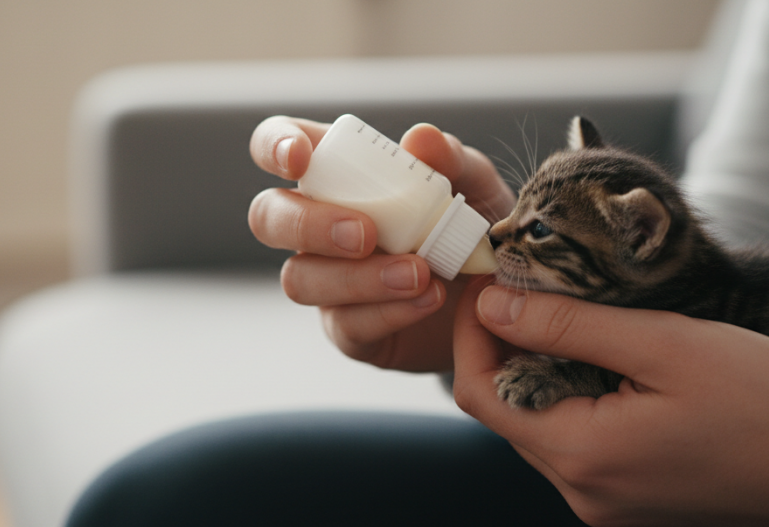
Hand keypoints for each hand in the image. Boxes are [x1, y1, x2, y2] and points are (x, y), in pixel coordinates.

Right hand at [248, 116, 514, 371]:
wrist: (500, 296)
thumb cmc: (474, 226)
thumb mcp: (476, 186)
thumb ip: (452, 159)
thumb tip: (419, 138)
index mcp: (337, 173)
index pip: (277, 145)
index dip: (274, 147)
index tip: (300, 159)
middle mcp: (318, 225)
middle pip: (267, 217)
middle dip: (308, 224)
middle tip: (366, 234)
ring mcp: (327, 280)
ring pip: (299, 279)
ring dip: (357, 278)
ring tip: (420, 273)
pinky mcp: (349, 329)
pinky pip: (346, 323)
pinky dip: (388, 311)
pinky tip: (427, 299)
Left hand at [452, 279, 768, 525]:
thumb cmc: (766, 402)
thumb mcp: (665, 344)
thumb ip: (569, 325)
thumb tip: (493, 304)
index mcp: (584, 456)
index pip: (479, 392)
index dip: (472, 333)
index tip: (487, 282)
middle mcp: (582, 492)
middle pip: (503, 410)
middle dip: (503, 346)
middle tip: (526, 286)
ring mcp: (603, 502)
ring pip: (536, 424)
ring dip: (538, 369)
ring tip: (567, 315)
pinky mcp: (625, 501)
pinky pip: (573, 442)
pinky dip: (570, 395)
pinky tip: (600, 359)